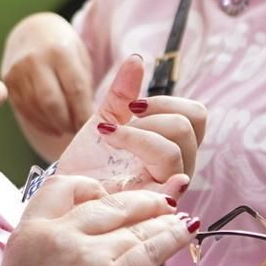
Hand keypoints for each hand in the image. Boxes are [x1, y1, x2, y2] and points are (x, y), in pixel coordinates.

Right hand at [0, 173, 195, 265]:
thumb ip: (46, 247)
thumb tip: (79, 241)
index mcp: (31, 229)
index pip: (62, 187)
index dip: (88, 187)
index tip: (103, 194)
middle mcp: (60, 234)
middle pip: (108, 203)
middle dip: (138, 201)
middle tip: (157, 202)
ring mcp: (89, 255)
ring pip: (134, 226)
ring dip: (161, 220)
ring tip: (177, 218)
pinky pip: (150, 250)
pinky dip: (172, 237)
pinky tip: (186, 230)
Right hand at [2, 13, 92, 159]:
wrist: (31, 30)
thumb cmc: (64, 47)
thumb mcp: (80, 57)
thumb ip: (86, 85)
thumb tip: (97, 119)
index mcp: (60, 52)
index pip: (75, 90)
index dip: (84, 114)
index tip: (94, 129)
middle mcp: (35, 60)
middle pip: (52, 103)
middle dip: (68, 123)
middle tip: (79, 133)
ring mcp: (18, 71)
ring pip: (36, 109)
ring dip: (54, 125)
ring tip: (68, 130)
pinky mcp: (7, 81)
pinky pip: (23, 110)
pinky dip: (40, 123)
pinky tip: (53, 127)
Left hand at [56, 57, 201, 189]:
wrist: (69, 192)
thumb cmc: (91, 162)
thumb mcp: (105, 120)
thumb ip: (122, 93)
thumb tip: (137, 59)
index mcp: (174, 144)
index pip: (196, 115)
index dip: (167, 102)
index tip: (134, 105)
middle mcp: (179, 167)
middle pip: (187, 128)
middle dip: (148, 119)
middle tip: (117, 127)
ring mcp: (169, 188)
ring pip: (173, 152)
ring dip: (137, 136)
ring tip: (110, 139)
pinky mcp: (152, 206)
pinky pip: (163, 184)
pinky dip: (141, 158)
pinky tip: (118, 147)